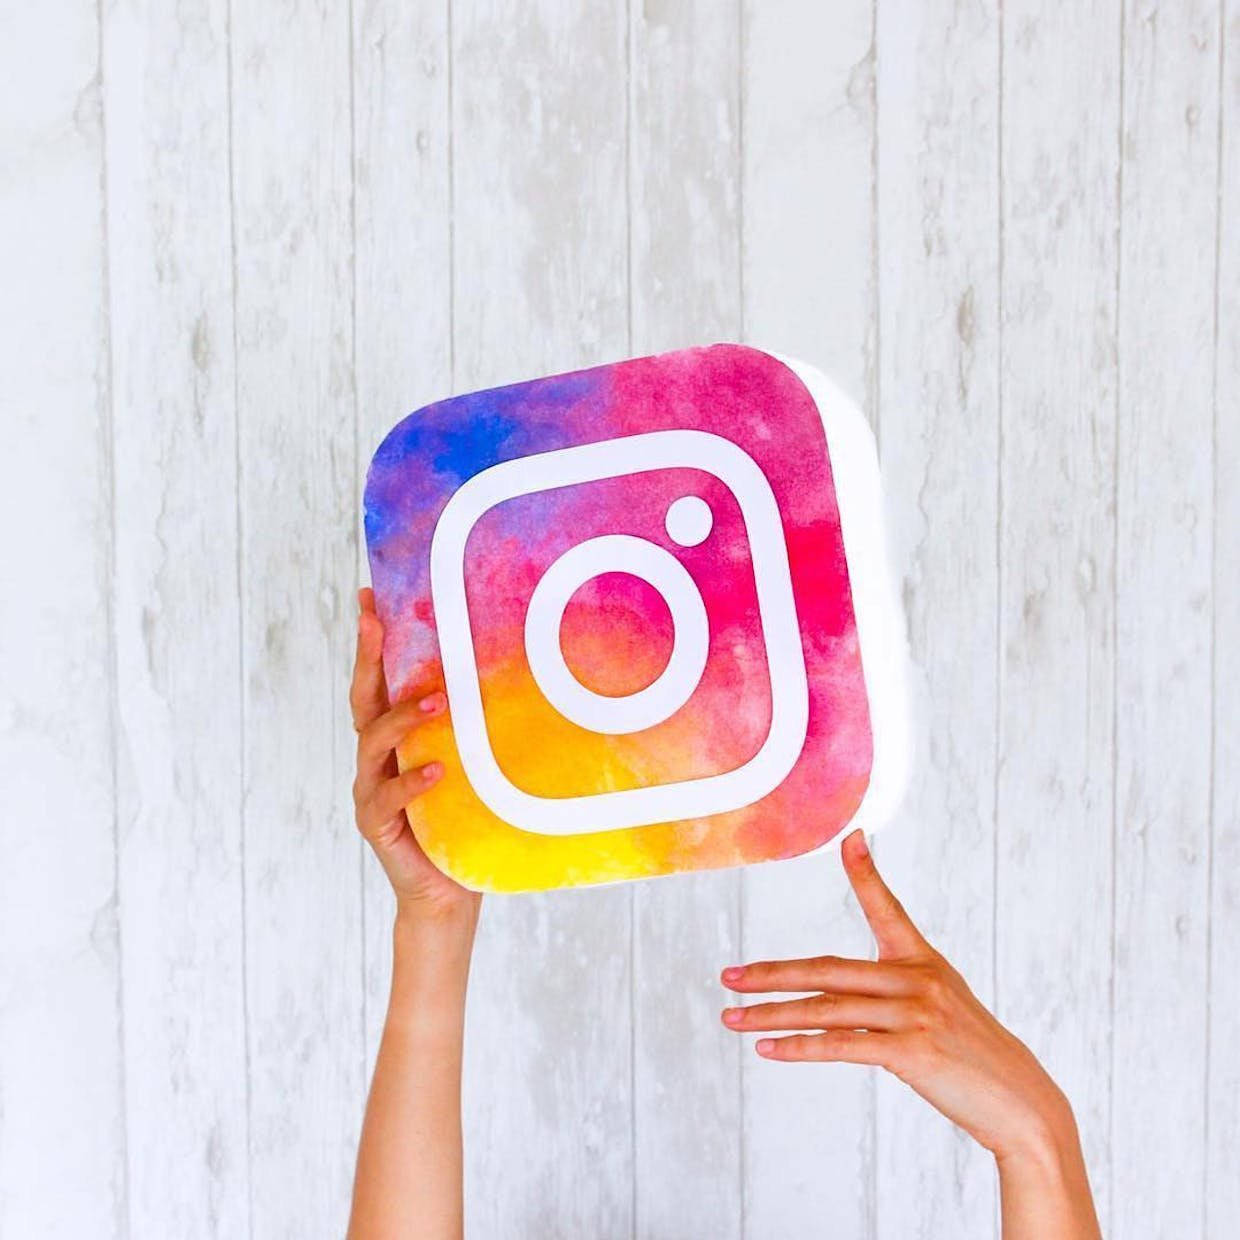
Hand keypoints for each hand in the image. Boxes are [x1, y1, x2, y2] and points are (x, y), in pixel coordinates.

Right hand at [350, 587, 480, 924]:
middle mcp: (376, 758)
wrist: (450, 892)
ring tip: (436, 700)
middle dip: (367, 657)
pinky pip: (389, 798)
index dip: (371, 640)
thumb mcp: (473, 765)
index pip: (378, 680)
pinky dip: (411, 781)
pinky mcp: (378, 825)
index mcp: (396, 738)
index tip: (370, 596)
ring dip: (402, 717)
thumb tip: (522, 675)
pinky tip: (437, 769)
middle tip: (375, 621)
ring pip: (372, 743)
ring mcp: (372, 790)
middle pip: (363, 699)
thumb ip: (476, 729)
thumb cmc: (464, 821)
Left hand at [720, 830, 1079, 1165]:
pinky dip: (800, 1046)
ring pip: (826, 1009)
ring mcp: (915, 1013)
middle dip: (772, 974)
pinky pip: (842, 1045)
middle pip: (827, 970)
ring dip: (771, 1015)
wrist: (1022, 1105)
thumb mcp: (941, 1008)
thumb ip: (895, 993)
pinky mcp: (912, 1051)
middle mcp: (917, 979)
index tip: (850, 837)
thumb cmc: (974, 1057)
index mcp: (923, 960)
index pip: (886, 907)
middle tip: (728, 977)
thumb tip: (841, 1001)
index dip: (866, 872)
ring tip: (733, 1018)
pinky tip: (769, 1049)